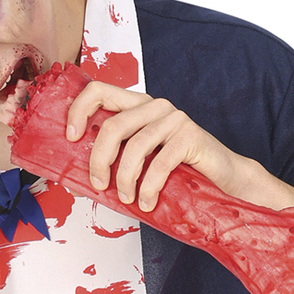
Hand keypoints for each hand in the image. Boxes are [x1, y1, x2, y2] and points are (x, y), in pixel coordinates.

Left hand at [64, 79, 246, 211]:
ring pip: (134, 146)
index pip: (99, 91)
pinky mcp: (189, 136)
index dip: (78, 111)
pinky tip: (148, 202)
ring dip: (125, 178)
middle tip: (98, 185)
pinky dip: (149, 187)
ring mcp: (173, 118)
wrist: (222, 179)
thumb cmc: (178, 173)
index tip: (71, 138)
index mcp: (137, 106)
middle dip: (99, 160)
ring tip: (127, 198)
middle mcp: (154, 106)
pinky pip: (159, 163)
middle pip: (113, 125)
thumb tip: (76, 183)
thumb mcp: (140, 164)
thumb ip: (114, 163)